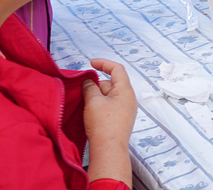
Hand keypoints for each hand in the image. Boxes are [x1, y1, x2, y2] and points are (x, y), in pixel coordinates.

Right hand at [83, 58, 136, 185]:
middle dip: (97, 83)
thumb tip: (89, 81)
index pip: (117, 69)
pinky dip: (100, 104)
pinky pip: (110, 105)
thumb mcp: (93, 102)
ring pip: (110, 95)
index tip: (90, 63)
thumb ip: (90, 87)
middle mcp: (129, 98)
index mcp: (126, 90)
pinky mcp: (121, 119)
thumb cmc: (103, 124)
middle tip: (83, 91)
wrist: (109, 149)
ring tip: (85, 103)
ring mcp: (126, 109)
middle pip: (112, 82)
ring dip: (97, 95)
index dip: (104, 63)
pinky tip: (90, 111)